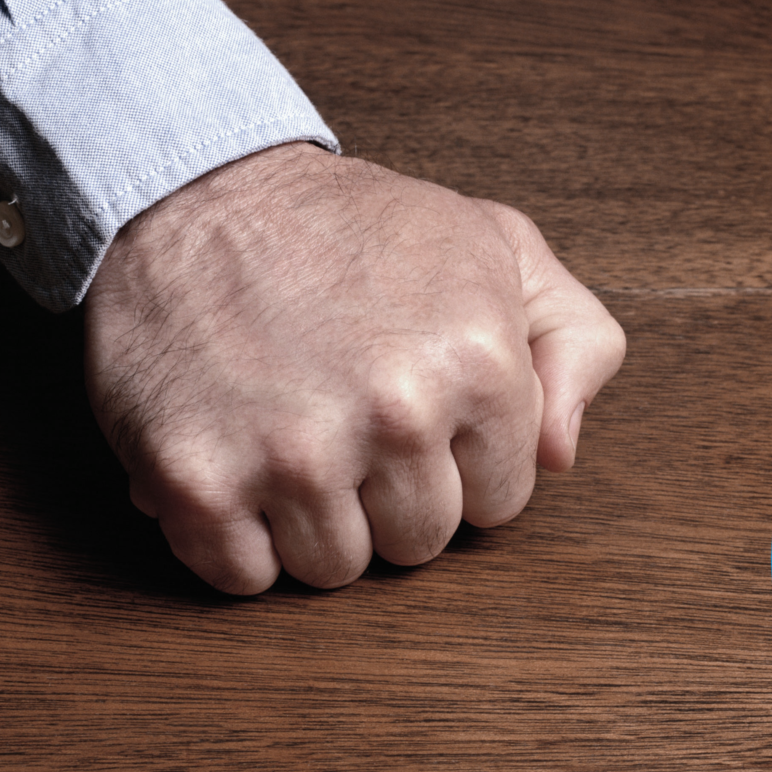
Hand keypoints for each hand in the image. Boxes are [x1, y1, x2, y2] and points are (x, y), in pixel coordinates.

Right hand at [83, 142, 625, 593]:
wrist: (201, 194)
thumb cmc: (353, 230)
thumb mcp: (498, 245)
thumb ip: (574, 342)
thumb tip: (557, 454)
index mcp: (479, 359)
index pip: (499, 500)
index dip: (457, 459)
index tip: (418, 407)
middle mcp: (396, 412)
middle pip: (420, 543)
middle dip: (391, 493)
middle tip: (350, 415)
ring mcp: (293, 453)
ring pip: (336, 569)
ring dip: (315, 519)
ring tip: (295, 432)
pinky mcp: (197, 482)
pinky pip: (244, 576)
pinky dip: (237, 537)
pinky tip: (240, 460)